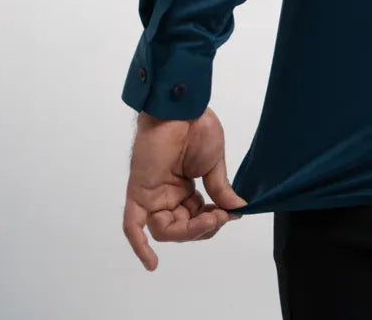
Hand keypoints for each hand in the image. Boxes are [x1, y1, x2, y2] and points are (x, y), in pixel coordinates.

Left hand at [122, 105, 248, 269]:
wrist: (182, 106)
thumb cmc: (197, 126)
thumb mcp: (213, 163)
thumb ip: (220, 189)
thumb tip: (237, 211)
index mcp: (182, 189)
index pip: (195, 219)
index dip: (212, 222)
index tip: (230, 213)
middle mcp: (165, 195)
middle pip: (180, 229)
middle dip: (202, 227)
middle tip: (220, 215)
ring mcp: (151, 195)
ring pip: (164, 230)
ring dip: (188, 231)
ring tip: (208, 217)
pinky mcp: (138, 191)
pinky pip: (133, 225)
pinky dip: (140, 246)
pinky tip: (152, 264)